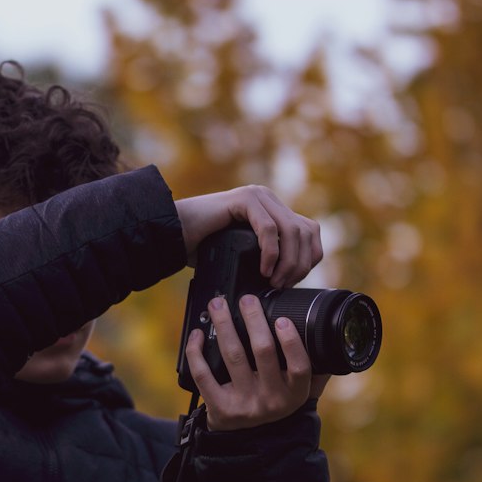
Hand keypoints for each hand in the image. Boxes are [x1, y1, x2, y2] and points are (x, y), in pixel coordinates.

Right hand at [175, 185, 321, 288]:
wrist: (172, 235)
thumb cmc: (202, 248)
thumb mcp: (245, 256)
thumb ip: (268, 258)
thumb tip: (292, 280)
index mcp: (273, 210)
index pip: (310, 232)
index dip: (308, 259)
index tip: (291, 281)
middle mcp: (268, 199)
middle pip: (306, 231)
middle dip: (300, 264)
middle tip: (282, 286)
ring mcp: (257, 196)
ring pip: (292, 230)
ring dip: (288, 261)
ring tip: (273, 281)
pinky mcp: (244, 199)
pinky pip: (269, 227)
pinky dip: (271, 252)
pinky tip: (264, 269)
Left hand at [186, 294, 323, 430]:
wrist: (247, 437)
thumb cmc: (274, 400)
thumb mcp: (298, 390)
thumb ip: (316, 368)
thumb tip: (330, 335)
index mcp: (295, 394)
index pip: (299, 367)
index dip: (291, 342)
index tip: (281, 319)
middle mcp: (272, 400)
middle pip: (263, 352)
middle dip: (253, 319)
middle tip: (247, 299)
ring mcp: (245, 405)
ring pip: (233, 355)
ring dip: (224, 325)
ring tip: (218, 305)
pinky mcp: (220, 408)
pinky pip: (204, 375)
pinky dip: (197, 351)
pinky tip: (198, 334)